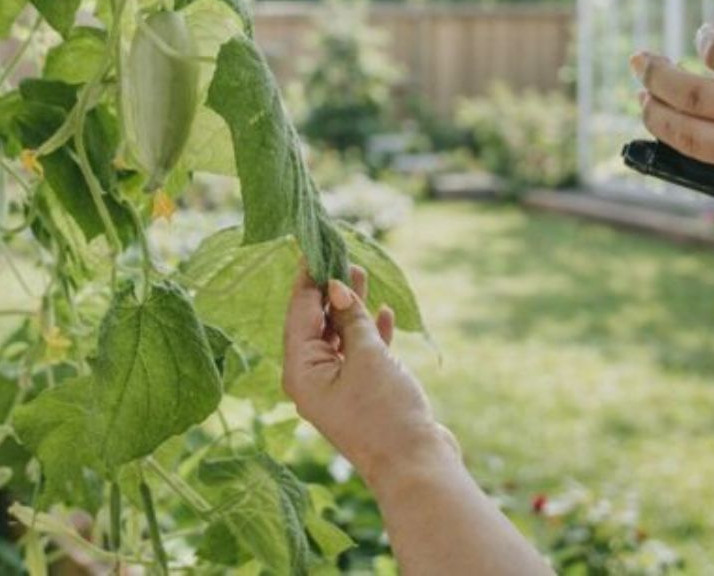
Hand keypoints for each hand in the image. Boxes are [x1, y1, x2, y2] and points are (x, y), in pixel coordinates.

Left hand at [282, 265, 458, 491]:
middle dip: (330, 289)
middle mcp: (312, 379)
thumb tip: (335, 286)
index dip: (307, 280)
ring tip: (362, 273)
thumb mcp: (367, 354)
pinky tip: (384, 314)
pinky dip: (370, 333)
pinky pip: (359, 354)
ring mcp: (337, 387)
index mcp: (300, 371)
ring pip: (340, 336)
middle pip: (316, 323)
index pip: (298, 313)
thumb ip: (350, 317)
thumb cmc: (384, 410)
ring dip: (352, 308)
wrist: (415, 464)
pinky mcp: (362, 392)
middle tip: (341, 255)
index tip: (312, 249)